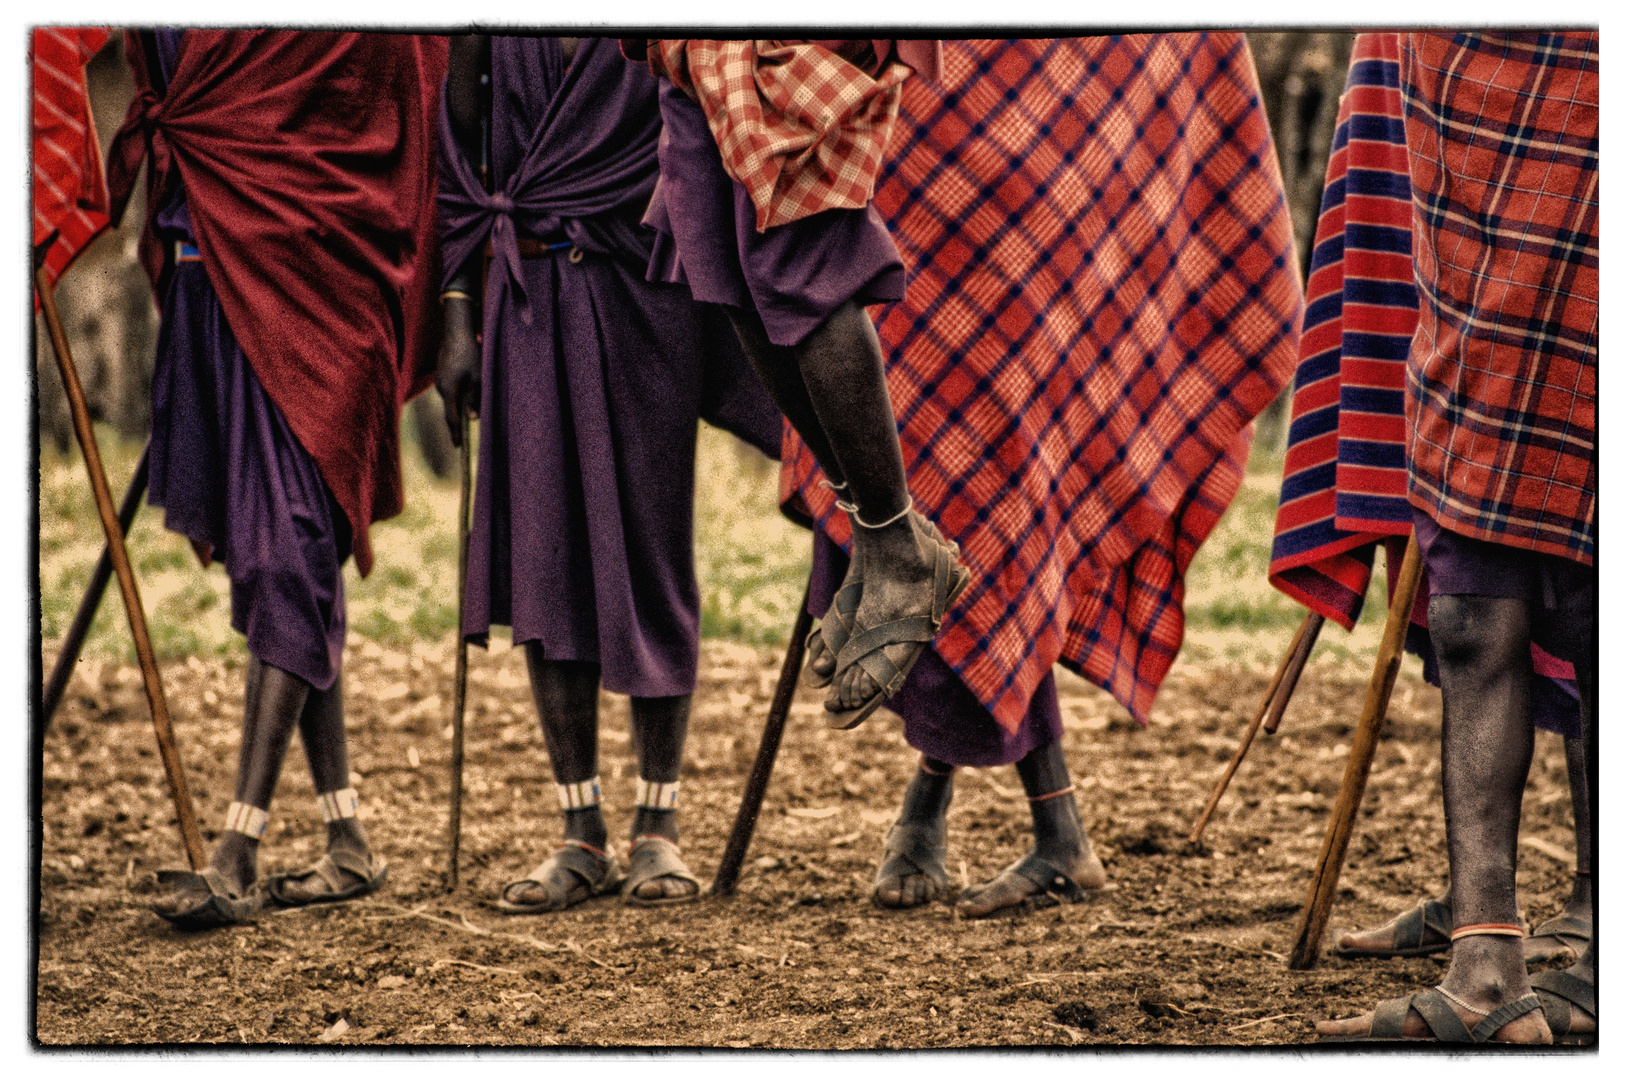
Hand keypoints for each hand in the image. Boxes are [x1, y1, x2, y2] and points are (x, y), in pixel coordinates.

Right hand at [435, 297, 480, 446]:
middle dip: (458, 422)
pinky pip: (450, 389)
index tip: (457, 447)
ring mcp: (439, 379)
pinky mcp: (441, 372)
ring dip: (459, 406)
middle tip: (463, 438)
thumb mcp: (479, 378)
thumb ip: (475, 399)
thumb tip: (473, 419)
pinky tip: (466, 391)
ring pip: (451, 398)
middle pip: (450, 409)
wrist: (457, 332)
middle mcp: (441, 387)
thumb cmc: (471, 354)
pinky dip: (457, 394)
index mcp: (449, 390)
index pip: (452, 418)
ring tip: (468, 415)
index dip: (455, 433)